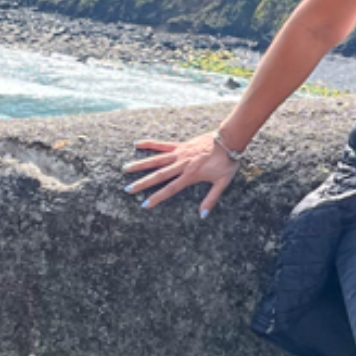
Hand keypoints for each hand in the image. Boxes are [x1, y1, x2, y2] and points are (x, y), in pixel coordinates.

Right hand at [122, 131, 238, 219]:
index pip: (170, 189)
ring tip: (126, 168)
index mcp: (190, 175)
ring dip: (141, 165)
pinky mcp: (180, 145)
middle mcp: (182, 164)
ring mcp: (179, 153)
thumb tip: (202, 216)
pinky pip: (162, 144)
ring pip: (156, 159)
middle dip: (142, 183)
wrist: (229, 139)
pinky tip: (137, 144)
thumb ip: (211, 199)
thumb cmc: (226, 162)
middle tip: (128, 189)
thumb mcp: (222, 183)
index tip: (144, 204)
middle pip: (158, 175)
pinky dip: (149, 144)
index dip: (157, 197)